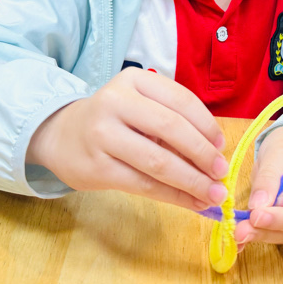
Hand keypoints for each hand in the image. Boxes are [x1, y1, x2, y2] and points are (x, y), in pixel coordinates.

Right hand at [27, 67, 228, 209]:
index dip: (206, 125)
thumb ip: (171, 120)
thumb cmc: (113, 120)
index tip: (221, 145)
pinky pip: (145, 185)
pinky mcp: (98, 167)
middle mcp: (116, 102)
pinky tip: (192, 203)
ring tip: (213, 194)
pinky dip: (174, 196)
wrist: (61, 136)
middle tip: (221, 172)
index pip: (180, 100)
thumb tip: (214, 153)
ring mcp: (103, 135)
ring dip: (192, 181)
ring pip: (159, 161)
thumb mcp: (138, 104)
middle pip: (172, 128)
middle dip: (202, 154)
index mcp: (133, 80)